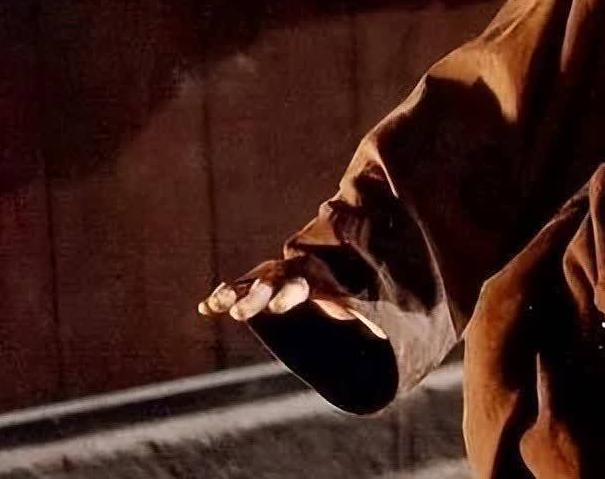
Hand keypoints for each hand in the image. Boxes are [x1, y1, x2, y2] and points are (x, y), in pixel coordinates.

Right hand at [197, 259, 386, 338]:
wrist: (380, 285)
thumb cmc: (384, 303)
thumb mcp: (387, 310)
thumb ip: (381, 318)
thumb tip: (396, 330)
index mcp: (339, 278)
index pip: (314, 279)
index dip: (297, 290)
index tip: (285, 304)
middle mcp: (312, 274)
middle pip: (283, 278)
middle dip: (263, 292)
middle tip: (244, 310)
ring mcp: (291, 280)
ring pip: (262, 281)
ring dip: (241, 293)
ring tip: (221, 305)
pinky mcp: (275, 291)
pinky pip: (249, 290)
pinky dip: (229, 296)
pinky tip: (208, 307)